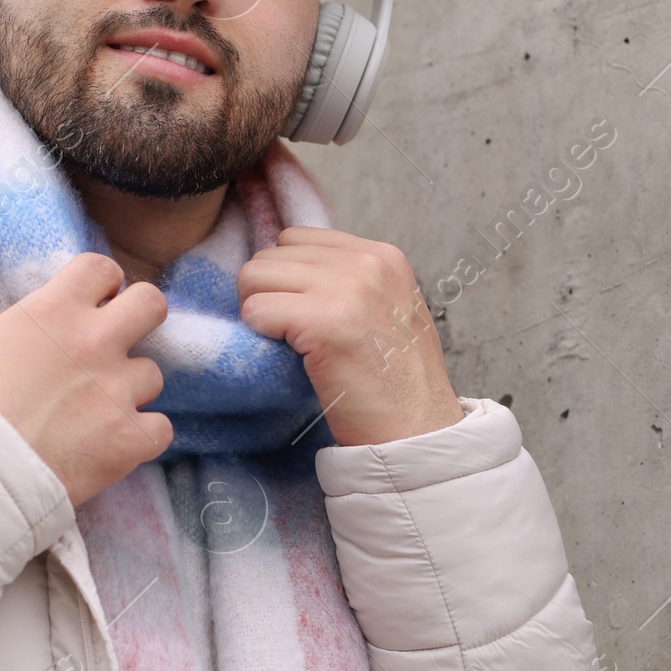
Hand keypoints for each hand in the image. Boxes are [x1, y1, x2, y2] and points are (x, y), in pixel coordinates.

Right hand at [0, 253, 171, 505]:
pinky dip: (140, 438)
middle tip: (113, 345)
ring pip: (152, 375)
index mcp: (53, 309)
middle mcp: (95, 341)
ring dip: (129, 390)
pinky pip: (160, 429)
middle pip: (151, 304)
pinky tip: (112, 448)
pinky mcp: (128, 439)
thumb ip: (9, 336)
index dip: (99, 286)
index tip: (90, 304)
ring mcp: (117, 390)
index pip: (100, 268)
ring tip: (95, 414)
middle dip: (138, 320)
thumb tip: (14, 348)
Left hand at [236, 228, 464, 446]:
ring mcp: (347, 289)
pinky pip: (256, 310)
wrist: (416, 431)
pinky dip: (259, 335)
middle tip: (289, 332)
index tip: (301, 311)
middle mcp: (366, 263)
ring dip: (258, 312)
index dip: (286, 277)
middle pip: (270, 254)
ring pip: (254, 276)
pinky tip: (290, 355)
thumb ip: (347, 281)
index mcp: (382, 256)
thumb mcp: (386, 310)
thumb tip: (285, 270)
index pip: (296, 238)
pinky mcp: (325, 321)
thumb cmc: (395, 383)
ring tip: (288, 342)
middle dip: (267, 293)